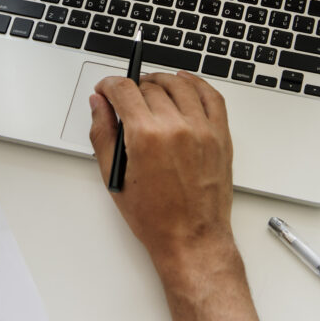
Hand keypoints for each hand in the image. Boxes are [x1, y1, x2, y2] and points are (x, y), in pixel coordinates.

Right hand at [89, 71, 257, 320]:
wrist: (192, 238)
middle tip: (125, 98)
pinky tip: (185, 84)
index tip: (105, 89)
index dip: (109, 84)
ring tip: (151, 87)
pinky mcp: (220, 135)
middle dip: (132, 87)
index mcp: (146, 136)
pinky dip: (196, 84)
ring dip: (161, 81)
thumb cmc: (155, 217)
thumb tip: (99, 105)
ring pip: (179, 85)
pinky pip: (211, 96)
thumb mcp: (116, 176)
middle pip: (149, 85)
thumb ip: (103, 133)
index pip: (124, 89)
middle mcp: (175, 127)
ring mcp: (202, 129)